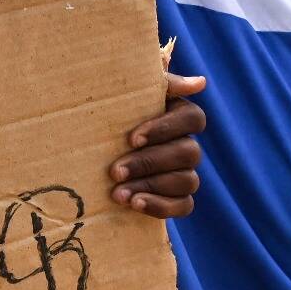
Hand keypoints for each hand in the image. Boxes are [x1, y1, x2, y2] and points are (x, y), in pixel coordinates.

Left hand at [109, 70, 205, 218]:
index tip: (132, 139)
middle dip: (149, 163)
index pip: (193, 119)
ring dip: (150, 187)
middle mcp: (187, 144)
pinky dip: (161, 207)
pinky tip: (135, 204)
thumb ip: (162, 83)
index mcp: (179, 115)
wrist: (91, 152)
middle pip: (187, 152)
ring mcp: (186, 173)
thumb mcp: (129, 94)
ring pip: (187, 181)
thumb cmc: (112, 115)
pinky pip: (184, 206)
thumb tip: (199, 83)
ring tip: (118, 193)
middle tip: (115, 171)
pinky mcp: (178, 198)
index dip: (165, 129)